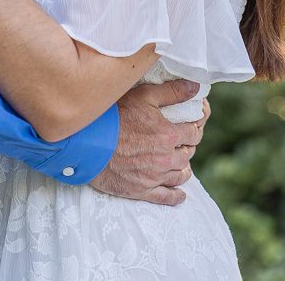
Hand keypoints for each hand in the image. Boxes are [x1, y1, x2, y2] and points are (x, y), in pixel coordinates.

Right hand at [91, 80, 207, 205]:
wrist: (89, 143)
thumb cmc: (115, 116)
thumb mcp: (144, 95)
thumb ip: (172, 91)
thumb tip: (195, 87)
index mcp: (168, 135)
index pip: (193, 133)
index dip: (193, 128)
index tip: (189, 126)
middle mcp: (165, 158)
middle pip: (188, 154)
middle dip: (187, 147)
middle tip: (181, 142)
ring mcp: (155, 177)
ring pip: (180, 175)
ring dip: (183, 168)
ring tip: (180, 162)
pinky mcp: (142, 190)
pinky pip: (167, 197)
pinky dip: (176, 196)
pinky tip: (180, 193)